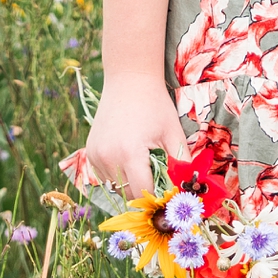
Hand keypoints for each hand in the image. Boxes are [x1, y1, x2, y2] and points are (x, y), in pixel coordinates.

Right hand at [84, 75, 189, 202]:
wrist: (129, 79)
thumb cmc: (155, 105)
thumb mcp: (174, 133)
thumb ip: (182, 164)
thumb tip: (187, 191)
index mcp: (130, 154)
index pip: (144, 193)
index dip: (158, 197)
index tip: (169, 194)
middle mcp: (108, 157)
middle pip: (129, 194)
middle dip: (146, 192)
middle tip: (159, 180)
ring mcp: (96, 155)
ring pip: (116, 188)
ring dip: (130, 184)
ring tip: (143, 165)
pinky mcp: (90, 152)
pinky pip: (105, 177)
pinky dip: (118, 176)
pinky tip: (128, 159)